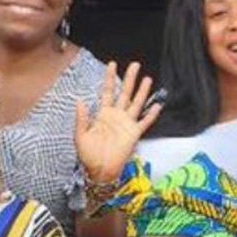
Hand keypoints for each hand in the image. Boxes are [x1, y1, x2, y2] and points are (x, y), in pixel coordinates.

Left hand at [75, 62, 161, 182]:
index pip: (108, 92)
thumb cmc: (88, 156)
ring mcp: (127, 125)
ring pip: (136, 104)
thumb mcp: (80, 136)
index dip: (110, 78)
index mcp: (103, 115)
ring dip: (142, 92)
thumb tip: (79, 101)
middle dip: (130, 79)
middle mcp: (117, 117)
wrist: (99, 171)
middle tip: (135, 65)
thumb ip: (82, 118)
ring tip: (147, 78)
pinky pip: (145, 123)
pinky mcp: (134, 134)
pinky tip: (157, 105)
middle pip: (125, 93)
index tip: (112, 64)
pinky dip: (151, 115)